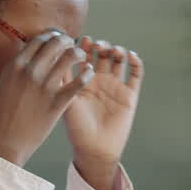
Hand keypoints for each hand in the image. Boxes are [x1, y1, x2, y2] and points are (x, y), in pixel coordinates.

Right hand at [0, 31, 91, 167]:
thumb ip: (17, 70)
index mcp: (15, 66)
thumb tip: (28, 58)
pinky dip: (86, 74)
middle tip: (72, 45)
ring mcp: (44, 87)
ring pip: (69, 57)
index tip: (57, 39)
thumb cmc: (0, 118)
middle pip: (54, 43)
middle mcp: (29, 72)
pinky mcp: (57, 103)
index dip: (51, 36)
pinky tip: (88, 73)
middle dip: (66, 41)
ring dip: (78, 53)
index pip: (38, 40)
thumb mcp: (4, 86)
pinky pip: (78, 82)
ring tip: (82, 57)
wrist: (3, 144)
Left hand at [64, 38, 143, 189]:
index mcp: (83, 81)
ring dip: (117, 50)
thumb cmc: (76, 128)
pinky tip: (130, 55)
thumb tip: (54, 56)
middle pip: (102, 54)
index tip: (81, 40)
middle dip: (100, 45)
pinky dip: (136, 61)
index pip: (84, 56)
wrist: (94, 149)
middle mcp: (99, 81)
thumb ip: (63, 80)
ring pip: (119, 60)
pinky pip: (136, 74)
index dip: (84, 46)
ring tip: (113, 50)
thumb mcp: (66, 101)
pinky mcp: (130, 94)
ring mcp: (115, 86)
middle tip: (96, 44)